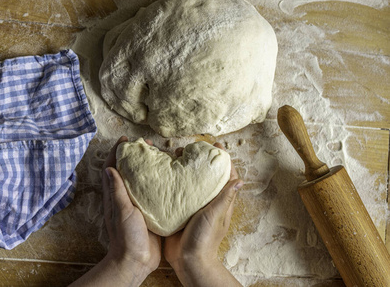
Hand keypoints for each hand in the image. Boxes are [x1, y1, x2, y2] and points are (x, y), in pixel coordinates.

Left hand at [102, 136, 160, 278]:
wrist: (137, 260)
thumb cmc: (126, 236)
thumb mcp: (121, 211)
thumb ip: (117, 191)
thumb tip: (109, 168)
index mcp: (116, 195)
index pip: (113, 167)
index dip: (117, 151)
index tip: (126, 139)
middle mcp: (127, 196)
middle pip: (130, 169)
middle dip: (137, 154)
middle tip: (149, 144)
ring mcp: (139, 203)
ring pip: (143, 179)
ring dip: (149, 165)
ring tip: (161, 154)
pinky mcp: (152, 211)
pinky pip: (155, 192)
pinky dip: (160, 181)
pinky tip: (171, 176)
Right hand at [164, 142, 242, 286]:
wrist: (187, 259)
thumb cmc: (205, 238)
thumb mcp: (216, 214)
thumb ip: (226, 197)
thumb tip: (240, 179)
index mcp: (220, 201)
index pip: (225, 176)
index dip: (222, 160)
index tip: (215, 145)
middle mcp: (207, 201)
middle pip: (206, 176)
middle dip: (199, 160)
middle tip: (188, 149)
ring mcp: (193, 205)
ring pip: (191, 181)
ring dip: (185, 168)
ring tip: (174, 156)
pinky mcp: (179, 210)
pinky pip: (177, 192)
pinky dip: (173, 181)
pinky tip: (165, 173)